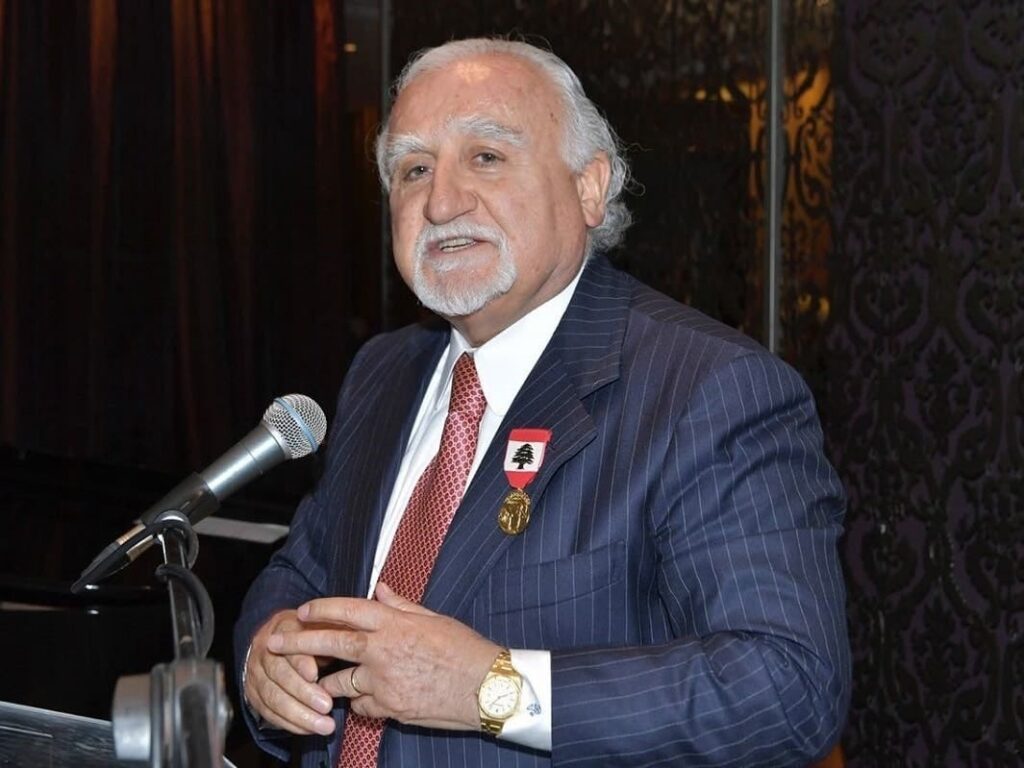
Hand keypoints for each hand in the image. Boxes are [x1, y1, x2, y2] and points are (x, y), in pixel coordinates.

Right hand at [244, 609, 335, 735]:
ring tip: (323, 725)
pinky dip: (289, 724)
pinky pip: (268, 712)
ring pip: (273, 697)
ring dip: (299, 715)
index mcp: (282, 627)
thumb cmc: (310, 632)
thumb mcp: (321, 624)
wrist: (278, 639)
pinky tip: (308, 729)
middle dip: (304, 694)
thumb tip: (348, 641)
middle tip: (327, 706)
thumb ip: (331, 632)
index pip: (289, 645)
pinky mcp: (253, 694)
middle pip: (279, 674)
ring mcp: (255, 673)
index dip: (300, 662)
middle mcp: (264, 649)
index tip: (315, 675)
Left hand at [268, 583, 501, 730]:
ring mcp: (383, 681)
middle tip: (272, 643)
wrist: (485, 687)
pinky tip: (364, 698)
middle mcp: (383, 650)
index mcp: (395, 623)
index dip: (322, 609)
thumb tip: (381, 589)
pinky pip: (362, 705)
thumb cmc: (465, 649)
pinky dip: (359, 701)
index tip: (302, 611)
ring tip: (316, 682)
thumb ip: (402, 605)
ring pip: (339, 682)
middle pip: (331, 643)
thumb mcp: (434, 618)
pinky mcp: (389, 707)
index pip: (348, 610)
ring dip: (327, 682)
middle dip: (297, 643)